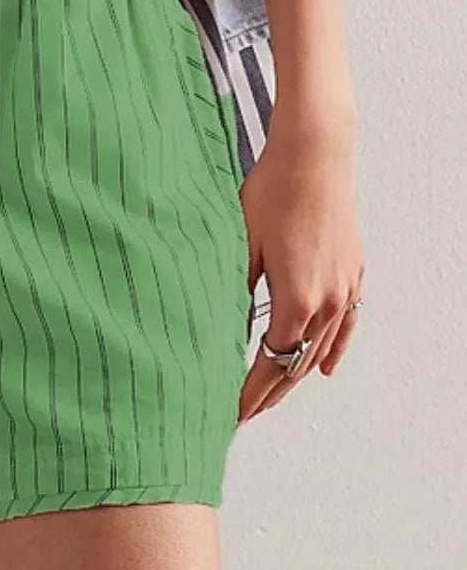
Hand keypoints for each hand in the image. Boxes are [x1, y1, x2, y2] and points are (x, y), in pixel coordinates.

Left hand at [237, 117, 363, 422]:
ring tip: (272, 397)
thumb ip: (235, 290)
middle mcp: (327, 302)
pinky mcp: (353, 274)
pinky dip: (332, 350)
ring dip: (295, 374)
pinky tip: (321, 369)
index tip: (232, 411)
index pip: (271, 361)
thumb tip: (216, 328)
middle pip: (296, 363)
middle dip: (269, 392)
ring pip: (320, 348)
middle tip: (245, 414)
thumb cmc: (272, 192)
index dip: (250, 391)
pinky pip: (345, 325)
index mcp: (296, 299)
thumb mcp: (241, 244)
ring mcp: (345, 290)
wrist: (315, 156)